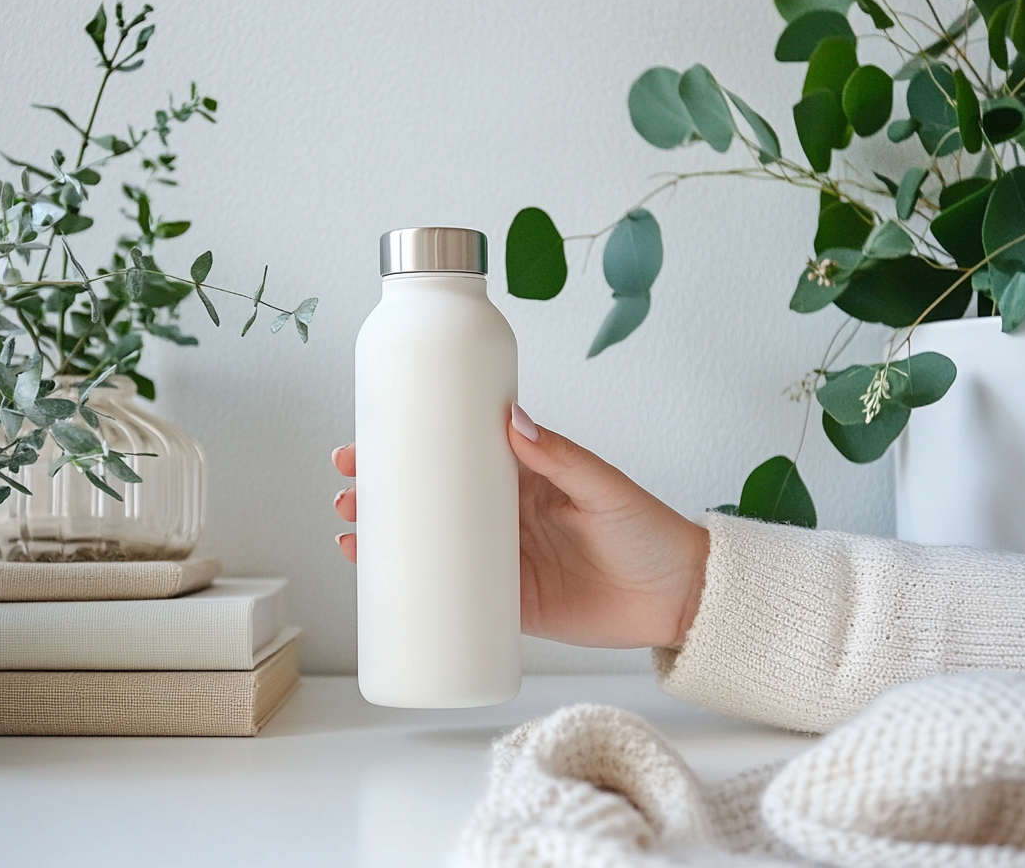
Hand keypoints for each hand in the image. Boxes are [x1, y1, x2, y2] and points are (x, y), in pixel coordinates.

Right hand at [331, 403, 708, 649]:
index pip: (455, 453)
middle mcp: (502, 515)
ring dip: (386, 538)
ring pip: (430, 544)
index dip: (411, 444)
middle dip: (382, 490)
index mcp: (522, 477)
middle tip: (347, 484)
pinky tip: (381, 583)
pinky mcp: (507, 603)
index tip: (372, 436)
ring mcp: (500, 560)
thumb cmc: (648, 531)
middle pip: (430, 497)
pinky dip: (415, 590)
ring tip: (349, 531)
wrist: (677, 599)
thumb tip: (513, 421)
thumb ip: (561, 457)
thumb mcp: (603, 485)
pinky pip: (451, 596)